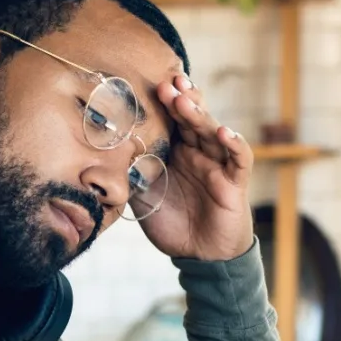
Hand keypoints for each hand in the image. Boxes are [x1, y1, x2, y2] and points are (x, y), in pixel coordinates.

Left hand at [137, 75, 254, 262]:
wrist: (200, 256)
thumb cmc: (173, 223)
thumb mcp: (143, 196)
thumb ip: (130, 173)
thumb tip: (101, 155)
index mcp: (178, 151)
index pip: (172, 119)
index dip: (164, 102)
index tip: (149, 84)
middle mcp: (199, 152)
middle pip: (193, 118)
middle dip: (181, 99)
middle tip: (166, 85)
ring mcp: (218, 163)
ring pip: (213, 130)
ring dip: (200, 114)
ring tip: (186, 100)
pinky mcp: (235, 181)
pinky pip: (240, 157)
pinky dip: (234, 143)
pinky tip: (224, 132)